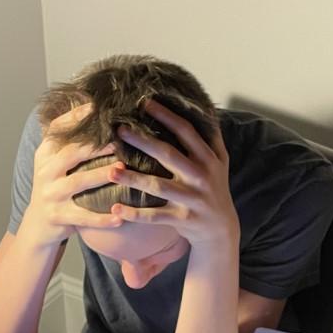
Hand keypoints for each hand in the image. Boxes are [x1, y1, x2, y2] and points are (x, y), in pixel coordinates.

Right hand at [23, 104, 123, 246]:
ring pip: (78, 182)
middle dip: (95, 146)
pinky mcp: (57, 216)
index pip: (57, 129)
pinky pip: (83, 216)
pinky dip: (101, 218)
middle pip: (71, 154)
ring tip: (121, 169)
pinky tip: (119, 218)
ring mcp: (50, 194)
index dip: (75, 117)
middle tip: (118, 140)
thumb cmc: (56, 189)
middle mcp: (45, 172)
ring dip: (100, 175)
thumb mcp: (54, 164)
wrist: (38, 225)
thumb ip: (69, 143)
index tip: (96, 106)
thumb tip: (91, 111)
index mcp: (45, 155)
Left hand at [110, 101, 239, 251]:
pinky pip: (155, 217)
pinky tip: (115, 208)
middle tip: (120, 130)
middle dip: (143, 141)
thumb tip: (204, 107)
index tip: (145, 103)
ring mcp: (192, 199)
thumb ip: (212, 137)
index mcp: (208, 159)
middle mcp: (201, 177)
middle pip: (169, 155)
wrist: (221, 229)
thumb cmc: (215, 188)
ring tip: (111, 171)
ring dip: (133, 179)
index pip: (186, 132)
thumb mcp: (220, 162)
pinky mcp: (182, 219)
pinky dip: (135, 214)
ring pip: (158, 187)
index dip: (166, 116)